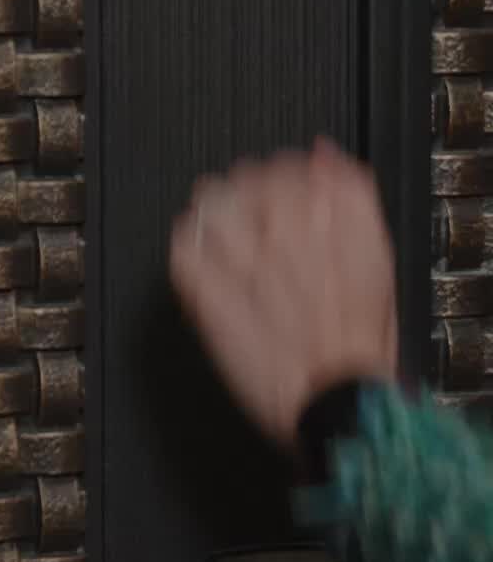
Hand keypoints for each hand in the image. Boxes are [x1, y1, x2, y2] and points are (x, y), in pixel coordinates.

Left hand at [168, 139, 398, 450]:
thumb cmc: (360, 347)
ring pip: (209, 208)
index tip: (279, 188)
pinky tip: (197, 254)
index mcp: (328, 221)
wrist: (337, 405)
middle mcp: (283, 235)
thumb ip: (353, 199)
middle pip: (245, 180)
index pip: (287, 166)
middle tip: (250, 211)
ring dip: (214, 212)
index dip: (281, 174)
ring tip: (219, 226)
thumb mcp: (379, 262)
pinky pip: (183, 252)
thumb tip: (325, 155)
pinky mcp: (209, 299)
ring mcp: (242, 264)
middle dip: (247, 191)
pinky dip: (186, 246)